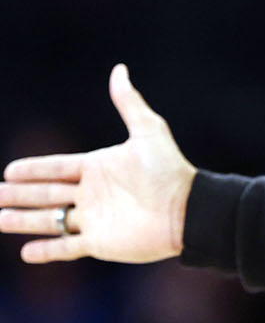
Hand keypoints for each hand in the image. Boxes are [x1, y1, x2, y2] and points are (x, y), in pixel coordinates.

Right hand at [0, 65, 196, 263]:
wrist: (188, 210)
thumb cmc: (169, 170)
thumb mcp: (148, 131)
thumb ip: (129, 103)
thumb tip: (119, 69)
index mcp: (99, 168)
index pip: (57, 168)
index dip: (34, 169)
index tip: (9, 170)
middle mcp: (93, 194)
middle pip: (46, 194)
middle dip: (19, 195)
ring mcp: (95, 220)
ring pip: (51, 221)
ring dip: (22, 221)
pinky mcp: (101, 243)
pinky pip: (68, 248)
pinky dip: (47, 251)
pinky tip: (26, 253)